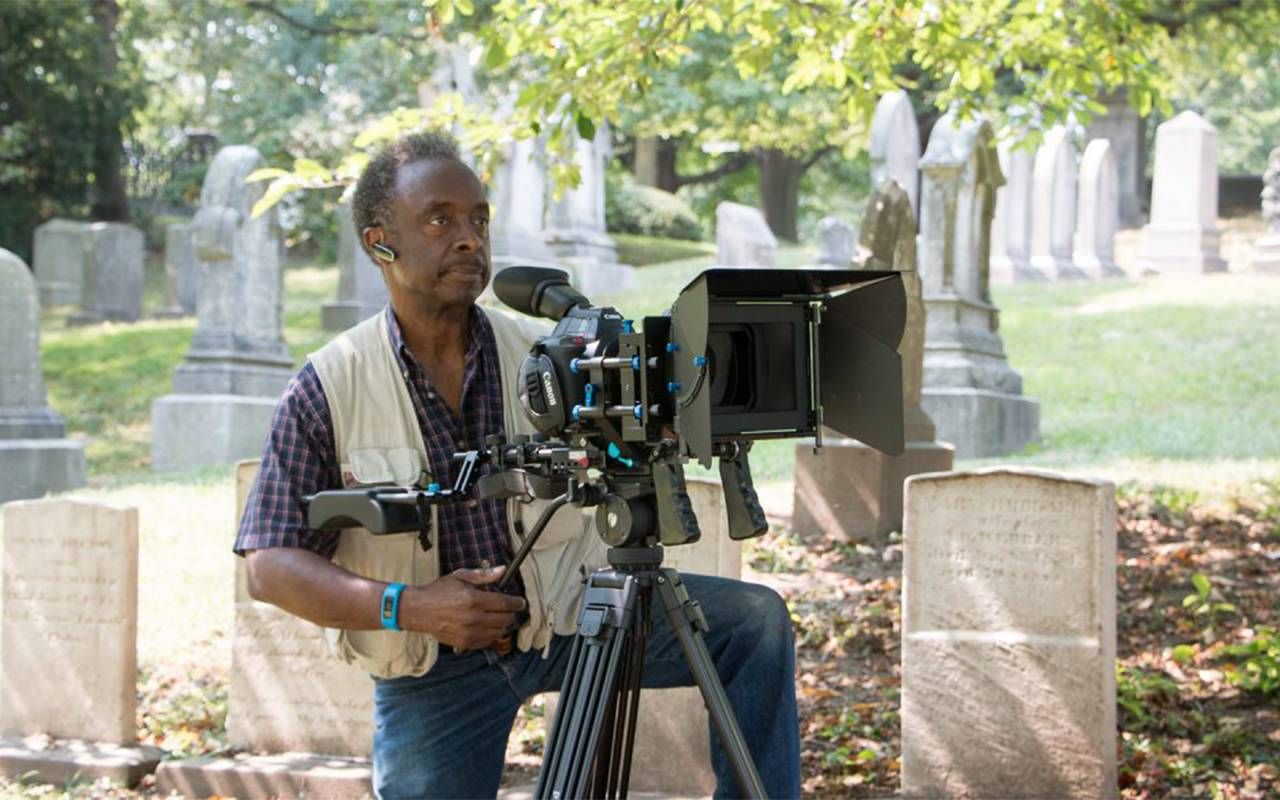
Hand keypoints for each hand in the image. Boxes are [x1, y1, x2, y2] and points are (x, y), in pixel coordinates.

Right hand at [400, 567, 526, 650]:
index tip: (521, 602)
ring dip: (503, 625)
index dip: (517, 603)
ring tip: (500, 618)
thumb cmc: (438, 592)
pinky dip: (492, 635)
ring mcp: (469, 632)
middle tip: (510, 610)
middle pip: (505, 619)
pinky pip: (487, 641)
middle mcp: (473, 618)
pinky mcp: (465, 643)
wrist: (418, 610)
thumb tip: (502, 570)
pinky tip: (488, 627)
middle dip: (511, 614)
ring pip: (499, 632)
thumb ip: (483, 575)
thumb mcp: (460, 577)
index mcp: (473, 599)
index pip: (505, 603)